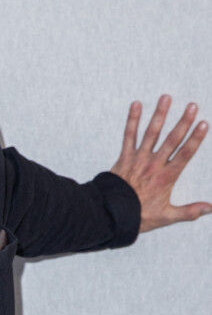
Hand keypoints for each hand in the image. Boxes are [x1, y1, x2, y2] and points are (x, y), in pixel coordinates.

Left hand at [111, 95, 211, 232]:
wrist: (113, 213)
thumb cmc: (140, 215)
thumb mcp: (168, 216)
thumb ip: (190, 211)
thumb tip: (211, 208)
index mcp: (166, 177)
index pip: (185, 154)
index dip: (195, 138)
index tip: (203, 123)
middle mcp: (154, 164)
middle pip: (171, 140)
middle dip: (182, 122)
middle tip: (192, 106)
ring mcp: (138, 158)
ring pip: (150, 133)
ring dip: (159, 115)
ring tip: (166, 98)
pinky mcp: (125, 156)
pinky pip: (128, 135)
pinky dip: (132, 120)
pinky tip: (136, 105)